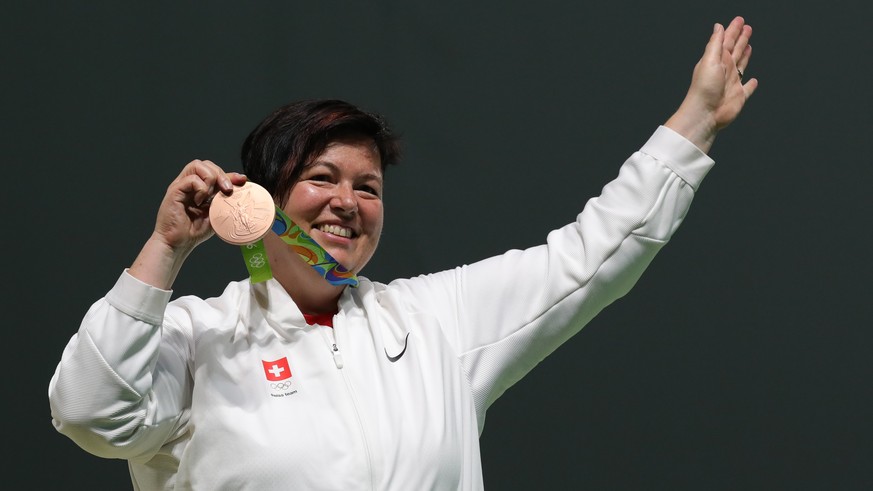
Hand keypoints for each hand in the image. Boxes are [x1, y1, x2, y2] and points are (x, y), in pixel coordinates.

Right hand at [153, 160, 246, 252]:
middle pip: (206, 164)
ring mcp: (181, 186)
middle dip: (221, 174)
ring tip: (211, 197)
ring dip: (211, 179)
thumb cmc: (194, 231)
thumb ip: (224, 199)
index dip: (229, 174)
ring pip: (197, 165)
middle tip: (228, 190)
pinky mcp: (174, 191)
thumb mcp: (216, 213)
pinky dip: (201, 189)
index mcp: (198, 188)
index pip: (214, 171)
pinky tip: (200, 203)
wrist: (177, 244)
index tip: (242, 180)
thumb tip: (241, 186)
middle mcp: (188, 184)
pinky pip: (191, 180)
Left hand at [666, 16, 758, 152]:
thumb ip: (715, 44)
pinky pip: (748, 88)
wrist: (705, 114)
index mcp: (717, 60)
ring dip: (745, 55)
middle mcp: (725, 70)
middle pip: (735, 50)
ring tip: (749, 45)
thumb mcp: (709, 60)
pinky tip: (754, 80)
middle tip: (747, 27)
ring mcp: (732, 83)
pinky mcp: (739, 96)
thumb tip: (718, 27)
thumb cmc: (704, 88)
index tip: (740, 20)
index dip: (733, 30)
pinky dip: (751, 84)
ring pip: (741, 65)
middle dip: (741, 38)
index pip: (727, 41)